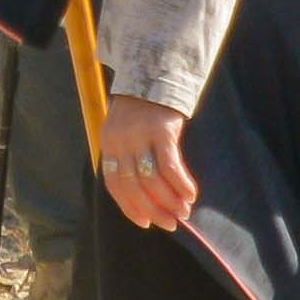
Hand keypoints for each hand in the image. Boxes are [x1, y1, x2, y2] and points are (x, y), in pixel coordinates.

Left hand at [97, 89, 196, 232]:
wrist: (155, 75)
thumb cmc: (142, 111)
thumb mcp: (126, 133)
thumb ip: (130, 160)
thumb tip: (149, 200)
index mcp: (109, 144)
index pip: (115, 185)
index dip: (130, 207)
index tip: (145, 223)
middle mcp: (120, 141)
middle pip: (134, 186)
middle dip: (153, 210)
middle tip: (171, 224)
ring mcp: (140, 135)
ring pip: (152, 179)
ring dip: (170, 200)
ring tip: (184, 211)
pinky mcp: (162, 130)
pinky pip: (170, 165)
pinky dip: (181, 183)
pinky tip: (191, 194)